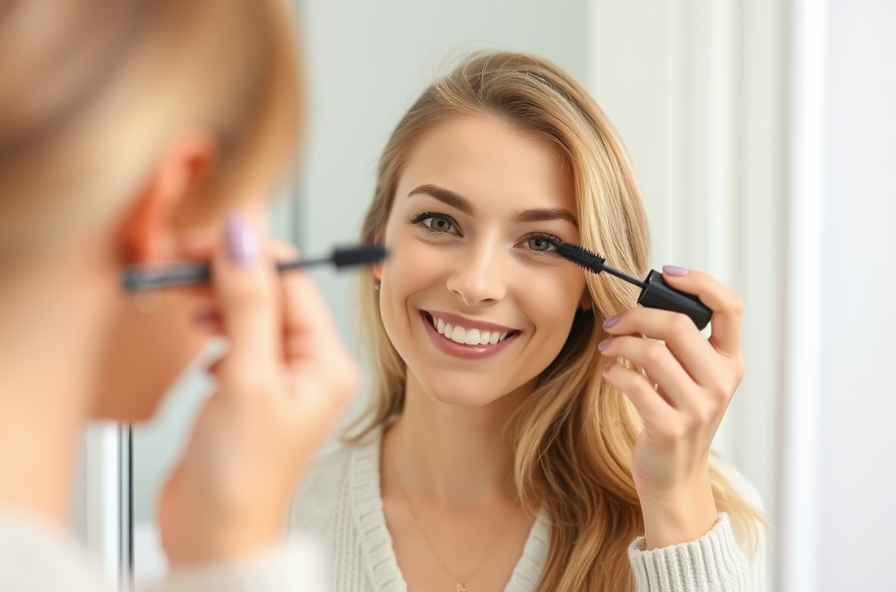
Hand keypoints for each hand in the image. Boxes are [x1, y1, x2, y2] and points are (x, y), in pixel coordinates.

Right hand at [158, 213, 358, 564]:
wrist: (214, 536)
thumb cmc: (241, 478)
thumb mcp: (246, 379)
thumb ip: (246, 303)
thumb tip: (244, 237)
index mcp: (327, 361)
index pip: (293, 282)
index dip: (248, 256)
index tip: (203, 243)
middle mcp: (311, 367)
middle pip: (271, 295)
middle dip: (228, 277)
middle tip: (182, 267)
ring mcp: (281, 379)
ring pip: (251, 314)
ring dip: (218, 302)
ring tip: (186, 306)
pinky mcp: (252, 391)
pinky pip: (237, 339)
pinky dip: (215, 330)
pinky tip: (201, 345)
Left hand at [598, 266, 743, 547]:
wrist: (674, 476)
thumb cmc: (676, 416)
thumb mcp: (691, 378)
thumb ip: (681, 343)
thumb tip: (644, 301)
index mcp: (730, 362)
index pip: (730, 307)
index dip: (699, 282)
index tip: (666, 274)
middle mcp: (721, 381)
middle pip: (678, 325)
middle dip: (638, 315)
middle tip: (614, 322)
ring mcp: (699, 406)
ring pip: (652, 352)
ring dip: (620, 343)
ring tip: (608, 348)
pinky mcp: (671, 426)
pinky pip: (634, 384)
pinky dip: (613, 372)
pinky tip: (609, 373)